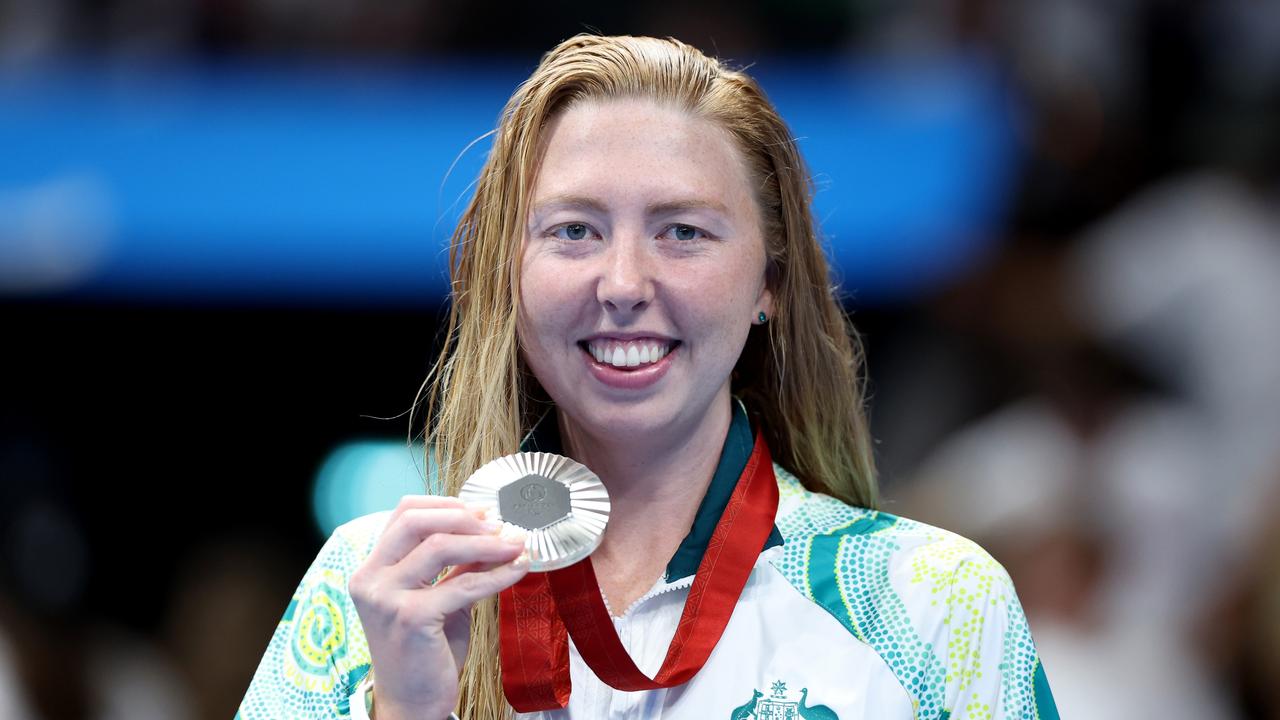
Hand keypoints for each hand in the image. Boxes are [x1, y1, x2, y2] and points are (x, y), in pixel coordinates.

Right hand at [349, 495, 528, 718]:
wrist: (412, 703)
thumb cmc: (424, 650)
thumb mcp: (437, 596)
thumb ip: (455, 565)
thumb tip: (491, 530)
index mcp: (372, 569)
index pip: (403, 513)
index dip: (445, 504)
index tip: (481, 510)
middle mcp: (371, 579)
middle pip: (416, 521)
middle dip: (464, 517)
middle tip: (500, 524)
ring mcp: (387, 598)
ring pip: (441, 547)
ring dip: (486, 543)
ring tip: (515, 544)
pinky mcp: (411, 618)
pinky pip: (464, 584)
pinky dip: (497, 574)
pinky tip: (518, 569)